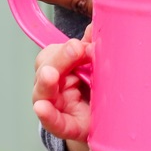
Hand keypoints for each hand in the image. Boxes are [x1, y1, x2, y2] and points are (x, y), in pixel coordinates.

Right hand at [32, 29, 93, 150]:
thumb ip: (93, 45)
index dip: (66, 49)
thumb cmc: (97, 87)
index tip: (84, 46)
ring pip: (43, 93)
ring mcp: (56, 106)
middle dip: (59, 59)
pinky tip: (42, 108)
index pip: (52, 53)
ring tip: (50, 75)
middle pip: (46, 68)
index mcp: (61, 67)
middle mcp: (54, 85)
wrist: (108, 119)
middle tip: (75, 49)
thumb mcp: (97, 64)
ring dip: (47, 83)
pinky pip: (53, 122)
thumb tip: (96, 25)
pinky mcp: (65, 125)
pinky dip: (47, 115)